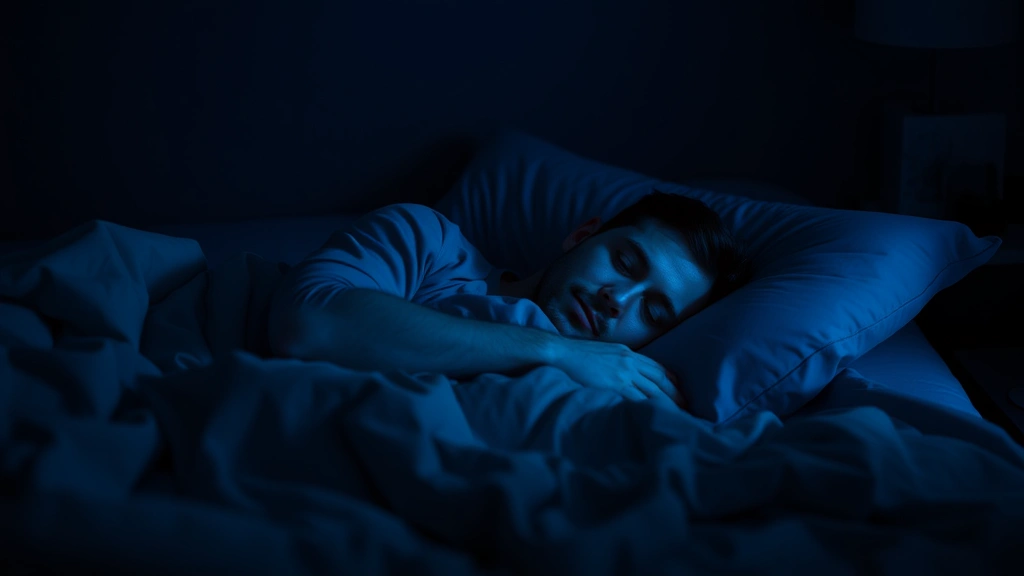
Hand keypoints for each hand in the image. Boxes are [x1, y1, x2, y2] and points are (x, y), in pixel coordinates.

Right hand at [547, 337, 682, 407]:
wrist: (564, 352)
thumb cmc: (579, 354)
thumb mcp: (606, 353)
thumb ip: (619, 361)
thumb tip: (624, 374)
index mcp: (628, 353)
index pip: (657, 367)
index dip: (670, 379)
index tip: (678, 390)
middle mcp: (630, 360)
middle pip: (660, 379)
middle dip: (674, 394)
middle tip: (685, 407)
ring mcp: (624, 371)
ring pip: (653, 390)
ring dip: (666, 403)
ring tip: (676, 415)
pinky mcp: (616, 383)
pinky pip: (638, 398)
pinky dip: (648, 407)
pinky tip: (654, 416)